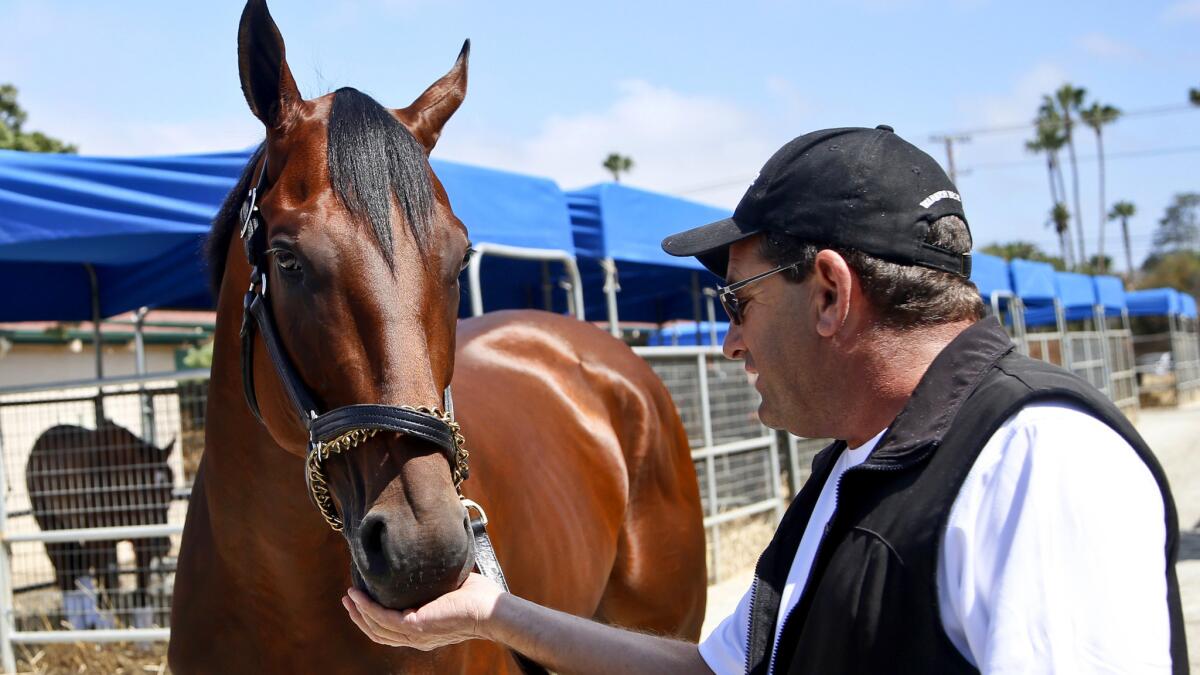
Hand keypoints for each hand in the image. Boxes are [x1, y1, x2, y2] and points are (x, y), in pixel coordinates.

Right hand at [342, 573, 504, 650]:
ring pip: (376, 627)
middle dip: (360, 616)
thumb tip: (426, 558)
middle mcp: (417, 637)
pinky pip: (382, 618)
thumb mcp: (448, 588)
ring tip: (348, 596)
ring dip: (359, 612)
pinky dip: (367, 607)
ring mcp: (415, 634)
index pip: (392, 630)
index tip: (363, 600)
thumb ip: (433, 581)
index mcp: (424, 631)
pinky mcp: (415, 626)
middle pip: (378, 632)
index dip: (374, 617)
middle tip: (348, 599)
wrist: (491, 609)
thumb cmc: (478, 597)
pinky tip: (358, 595)